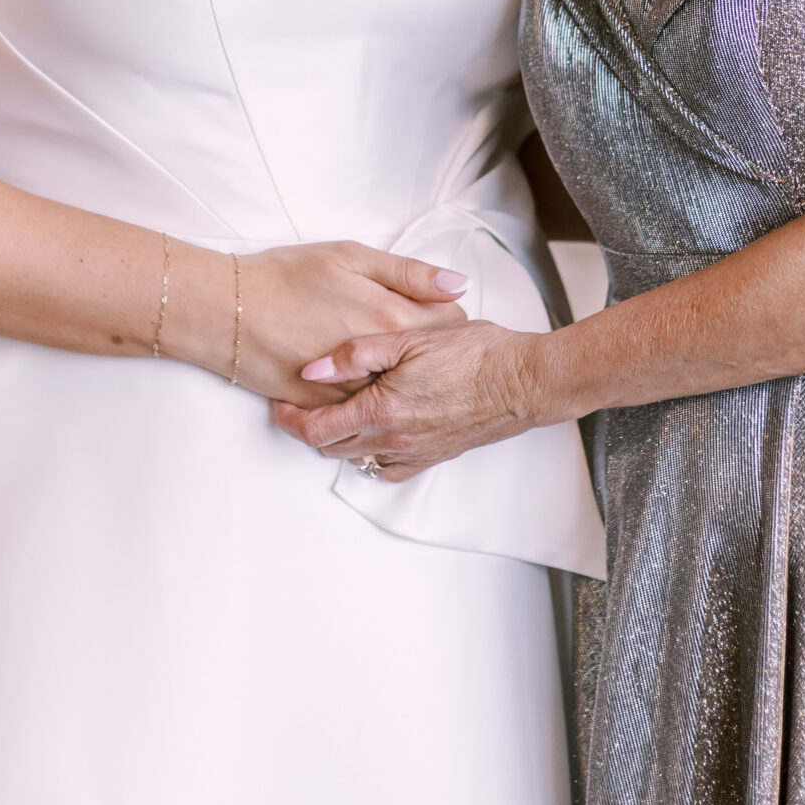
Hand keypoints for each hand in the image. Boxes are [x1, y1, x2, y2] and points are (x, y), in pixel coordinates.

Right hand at [222, 243, 467, 405]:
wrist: (226, 311)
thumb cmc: (285, 276)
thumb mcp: (350, 256)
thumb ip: (410, 273)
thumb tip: (458, 285)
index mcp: (392, 320)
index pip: (451, 324)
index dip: (445, 313)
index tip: (430, 307)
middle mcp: (380, 365)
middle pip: (430, 363)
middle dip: (427, 349)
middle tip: (407, 331)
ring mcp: (354, 393)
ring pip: (399, 392)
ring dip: (399, 378)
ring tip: (383, 355)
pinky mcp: (326, 410)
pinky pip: (363, 413)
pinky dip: (366, 397)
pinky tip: (357, 376)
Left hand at [272, 321, 539, 478]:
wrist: (523, 382)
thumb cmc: (475, 353)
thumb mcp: (409, 338)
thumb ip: (355, 354)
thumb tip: (312, 367)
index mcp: (382, 409)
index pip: (317, 429)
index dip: (290, 419)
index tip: (280, 403)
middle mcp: (394, 440)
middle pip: (332, 446)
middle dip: (310, 426)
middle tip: (300, 401)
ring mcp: (414, 453)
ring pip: (358, 456)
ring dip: (339, 439)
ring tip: (335, 410)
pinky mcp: (433, 457)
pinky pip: (388, 467)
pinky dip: (371, 452)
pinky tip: (375, 432)